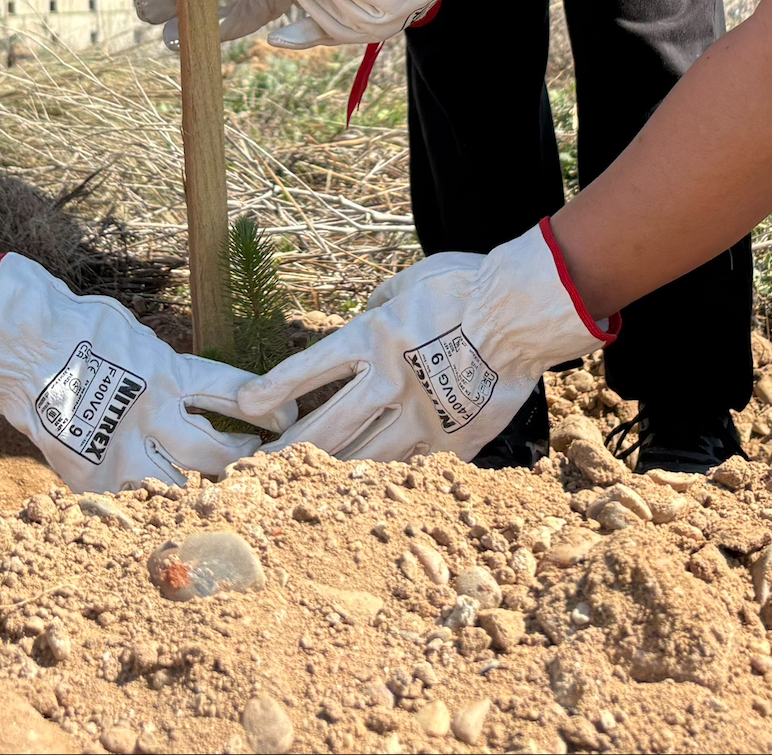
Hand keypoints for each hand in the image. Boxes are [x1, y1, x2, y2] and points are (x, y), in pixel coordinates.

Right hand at [0, 253, 281, 494]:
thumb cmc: (75, 329)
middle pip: (215, 455)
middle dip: (242, 459)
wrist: (16, 347)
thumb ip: (166, 367)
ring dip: (196, 486)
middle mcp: (150, 415)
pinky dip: (143, 495)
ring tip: (211, 488)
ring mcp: (120, 450)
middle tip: (254, 459)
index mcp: (166, 374)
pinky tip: (154, 494)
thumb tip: (195, 391)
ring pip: (177, 487)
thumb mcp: (135, 337)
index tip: (286, 420)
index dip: (267, 411)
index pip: (233, 395)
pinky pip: (130, 496)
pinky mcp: (91, 477)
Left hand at [237, 224, 611, 463]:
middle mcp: (390, 382)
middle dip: (286, 453)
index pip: (307, 371)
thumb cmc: (467, 286)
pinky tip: (367, 487)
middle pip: (324, 431)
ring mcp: (422, 418)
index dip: (271, 391)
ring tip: (301, 488)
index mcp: (374, 337)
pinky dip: (387, 475)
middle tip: (259, 469)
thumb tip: (362, 318)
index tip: (247, 408)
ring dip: (328, 473)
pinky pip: (411, 467)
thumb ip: (378, 305)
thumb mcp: (409, 282)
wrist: (525, 312)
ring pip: (363, 458)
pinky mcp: (453, 441)